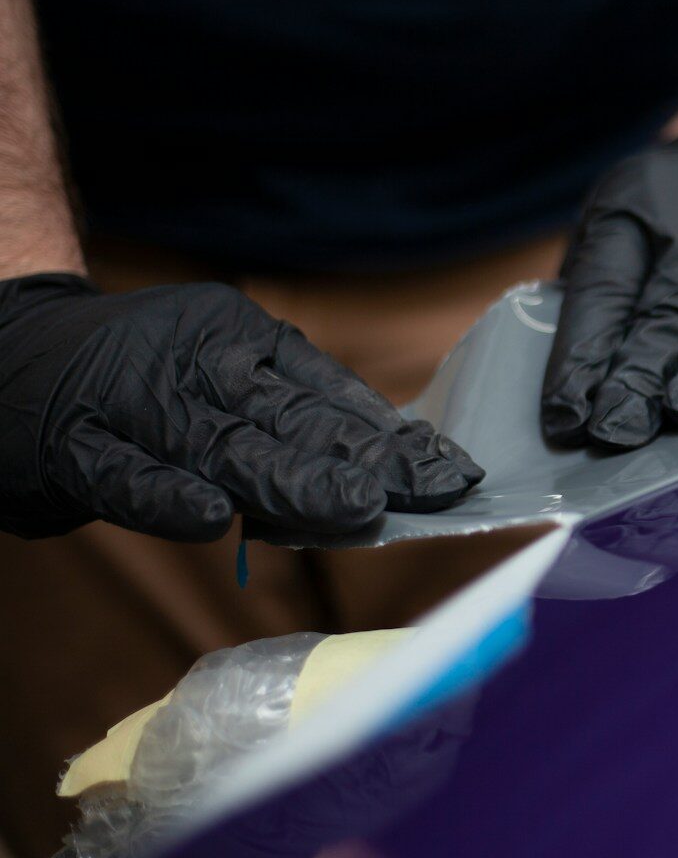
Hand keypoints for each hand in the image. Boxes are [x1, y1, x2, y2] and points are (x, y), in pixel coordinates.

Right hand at [0, 274, 482, 539]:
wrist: (6, 351)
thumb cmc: (137, 377)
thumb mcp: (221, 379)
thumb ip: (292, 419)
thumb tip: (386, 466)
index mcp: (238, 339)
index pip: (329, 392)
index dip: (392, 436)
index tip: (451, 471)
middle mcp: (193, 363)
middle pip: (290, 418)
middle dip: (364, 459)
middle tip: (429, 488)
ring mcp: (132, 403)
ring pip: (222, 445)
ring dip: (292, 480)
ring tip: (358, 506)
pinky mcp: (73, 447)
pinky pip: (123, 474)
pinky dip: (165, 495)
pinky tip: (210, 518)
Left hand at [541, 125, 677, 448]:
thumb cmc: (676, 224)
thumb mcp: (621, 236)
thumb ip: (600, 305)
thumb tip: (576, 400)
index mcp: (636, 203)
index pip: (605, 284)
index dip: (585, 352)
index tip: (569, 414)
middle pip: (672, 298)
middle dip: (644, 369)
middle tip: (623, 427)